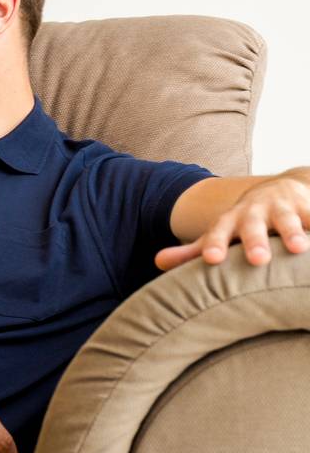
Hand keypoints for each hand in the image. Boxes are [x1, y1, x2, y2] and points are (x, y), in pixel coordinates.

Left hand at [157, 173, 309, 270]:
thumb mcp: (219, 233)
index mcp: (231, 221)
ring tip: (300, 248)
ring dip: (293, 232)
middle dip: (256, 241)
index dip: (215, 245)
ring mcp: (284, 208)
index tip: (212, 259)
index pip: (219, 233)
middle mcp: (256, 212)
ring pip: (289, 220)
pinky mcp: (308, 208)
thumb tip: (157, 262)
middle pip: (254, 227)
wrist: (280, 190)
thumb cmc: (244, 223)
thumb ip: (191, 251)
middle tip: (258, 260)